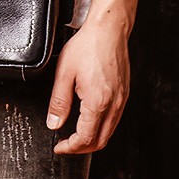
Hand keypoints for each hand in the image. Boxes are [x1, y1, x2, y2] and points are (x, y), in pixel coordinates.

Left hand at [46, 20, 130, 153]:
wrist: (108, 30)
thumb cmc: (88, 46)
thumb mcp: (64, 73)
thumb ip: (59, 102)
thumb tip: (54, 123)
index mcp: (98, 102)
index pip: (85, 138)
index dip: (70, 148)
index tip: (59, 147)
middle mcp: (114, 104)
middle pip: (100, 141)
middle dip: (81, 149)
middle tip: (65, 145)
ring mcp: (122, 100)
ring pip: (109, 132)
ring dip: (92, 139)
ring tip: (75, 136)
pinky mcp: (124, 93)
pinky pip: (114, 120)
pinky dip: (102, 127)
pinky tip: (90, 120)